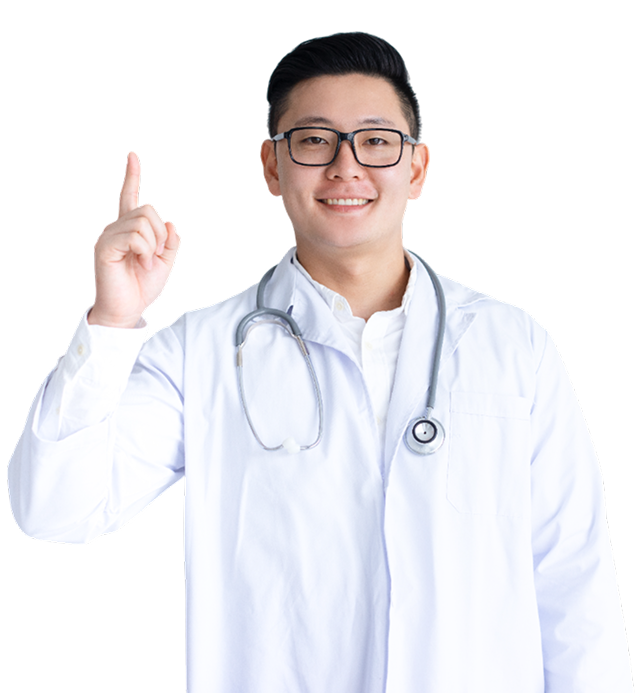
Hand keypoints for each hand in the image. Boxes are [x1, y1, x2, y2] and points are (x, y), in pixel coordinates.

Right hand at [89, 152, 180, 327]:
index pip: (129, 198)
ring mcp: (108, 237)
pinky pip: (134, 237)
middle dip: (160, 234)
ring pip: (142, 222)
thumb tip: (170, 224)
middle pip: (147, 210)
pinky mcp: (105, 248)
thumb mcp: (165, 262)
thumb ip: (169, 242)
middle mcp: (116, 229)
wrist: (128, 310)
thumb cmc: (142, 288)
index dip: (132, 177)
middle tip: (156, 256)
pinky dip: (145, 252)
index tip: (132, 156)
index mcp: (129, 230)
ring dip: (153, 245)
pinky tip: (142, 265)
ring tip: (146, 263)